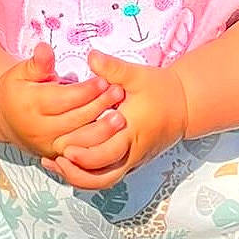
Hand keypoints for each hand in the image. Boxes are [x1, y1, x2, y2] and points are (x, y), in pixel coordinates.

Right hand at [0, 42, 125, 160]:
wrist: (4, 119)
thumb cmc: (16, 91)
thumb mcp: (21, 72)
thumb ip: (37, 64)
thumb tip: (45, 48)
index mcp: (31, 105)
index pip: (63, 99)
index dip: (85, 90)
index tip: (104, 80)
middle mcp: (40, 129)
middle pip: (75, 119)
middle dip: (98, 107)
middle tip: (119, 93)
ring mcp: (48, 146)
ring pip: (79, 142)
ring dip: (102, 131)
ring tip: (119, 118)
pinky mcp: (56, 156)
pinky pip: (80, 156)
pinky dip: (96, 147)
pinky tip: (112, 137)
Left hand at [46, 50, 186, 190]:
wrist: (184, 106)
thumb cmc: (161, 89)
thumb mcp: (138, 75)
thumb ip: (113, 68)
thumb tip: (92, 57)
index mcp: (133, 131)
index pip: (106, 153)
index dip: (83, 155)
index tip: (62, 148)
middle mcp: (133, 151)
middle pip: (103, 175)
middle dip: (76, 170)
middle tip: (53, 159)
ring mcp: (133, 160)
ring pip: (105, 182)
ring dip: (80, 178)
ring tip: (57, 165)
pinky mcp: (132, 163)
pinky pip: (108, 177)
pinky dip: (88, 176)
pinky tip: (69, 165)